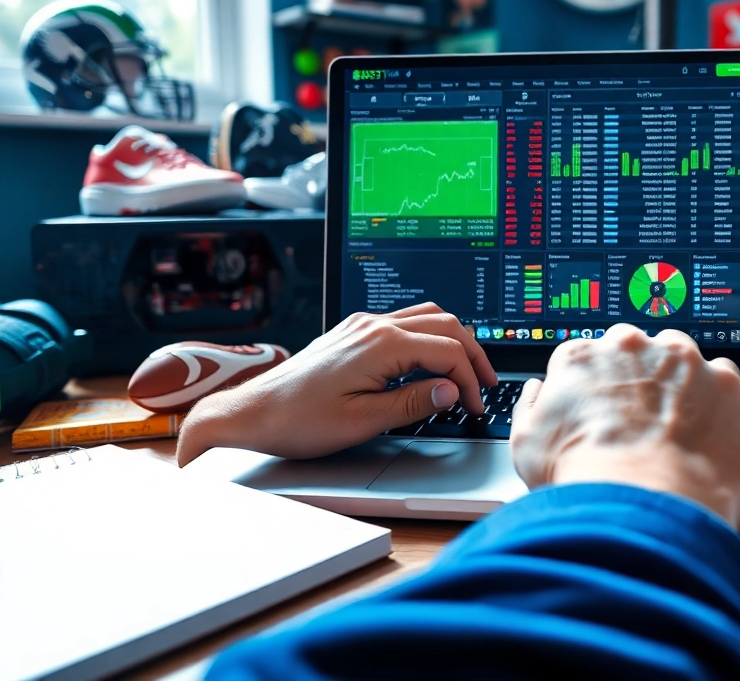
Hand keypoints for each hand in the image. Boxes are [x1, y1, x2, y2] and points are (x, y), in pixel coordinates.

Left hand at [176, 303, 497, 465]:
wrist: (254, 412)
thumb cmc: (299, 420)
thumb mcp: (362, 421)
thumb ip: (413, 403)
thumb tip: (452, 390)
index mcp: (380, 344)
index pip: (447, 352)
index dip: (470, 381)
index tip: (474, 407)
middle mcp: (373, 326)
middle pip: (445, 326)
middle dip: (472, 356)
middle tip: (484, 387)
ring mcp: (362, 325)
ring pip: (428, 317)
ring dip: (453, 342)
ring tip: (466, 372)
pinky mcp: (354, 332)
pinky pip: (405, 322)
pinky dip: (429, 338)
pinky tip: (431, 361)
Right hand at [511, 324, 739, 527]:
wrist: (644, 510)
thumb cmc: (585, 481)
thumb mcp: (526, 445)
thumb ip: (532, 406)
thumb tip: (538, 393)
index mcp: (588, 356)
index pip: (593, 358)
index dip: (600, 390)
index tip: (606, 414)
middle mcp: (644, 350)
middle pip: (647, 356)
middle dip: (648, 385)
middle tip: (644, 430)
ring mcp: (697, 370)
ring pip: (697, 373)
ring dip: (693, 399)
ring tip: (682, 446)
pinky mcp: (737, 400)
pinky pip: (736, 408)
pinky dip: (727, 429)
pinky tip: (710, 459)